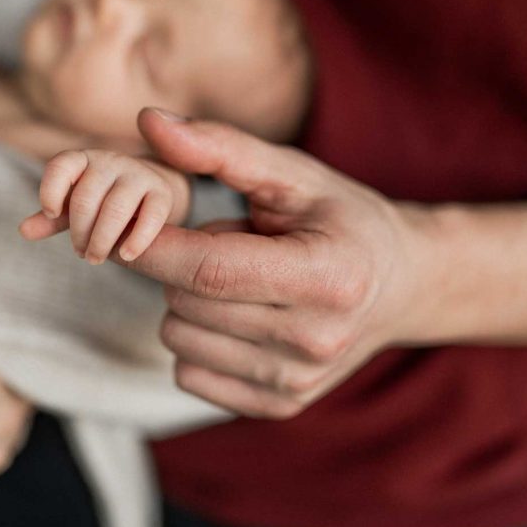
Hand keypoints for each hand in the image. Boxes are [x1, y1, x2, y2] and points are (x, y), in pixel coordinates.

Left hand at [20, 149, 187, 263]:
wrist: (151, 190)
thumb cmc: (104, 200)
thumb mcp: (74, 207)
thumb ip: (51, 218)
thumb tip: (23, 231)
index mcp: (83, 160)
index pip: (61, 166)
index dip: (50, 191)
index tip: (50, 214)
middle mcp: (110, 162)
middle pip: (86, 198)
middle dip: (79, 232)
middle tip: (81, 253)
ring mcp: (138, 174)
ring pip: (115, 208)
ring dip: (102, 240)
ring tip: (95, 258)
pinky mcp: (162, 192)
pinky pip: (150, 216)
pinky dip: (137, 240)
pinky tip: (126, 255)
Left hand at [119, 109, 430, 418]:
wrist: (402, 285)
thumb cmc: (342, 218)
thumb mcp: (293, 173)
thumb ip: (220, 147)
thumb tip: (147, 121)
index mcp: (325, 277)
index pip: (207, 270)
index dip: (151, 246)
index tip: (124, 224)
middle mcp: (315, 340)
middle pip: (185, 303)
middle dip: (178, 265)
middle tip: (225, 242)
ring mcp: (297, 382)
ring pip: (177, 339)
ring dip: (187, 302)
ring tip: (241, 278)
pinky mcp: (280, 406)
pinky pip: (188, 373)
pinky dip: (197, 339)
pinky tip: (241, 314)